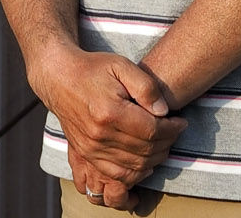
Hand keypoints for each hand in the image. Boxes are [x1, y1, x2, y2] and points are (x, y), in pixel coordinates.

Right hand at [33, 47, 185, 202]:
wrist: (58, 78)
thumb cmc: (92, 69)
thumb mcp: (121, 65)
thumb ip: (146, 87)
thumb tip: (164, 112)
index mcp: (109, 111)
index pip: (152, 130)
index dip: (172, 129)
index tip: (181, 121)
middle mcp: (99, 134)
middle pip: (145, 150)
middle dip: (167, 143)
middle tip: (174, 131)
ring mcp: (91, 147)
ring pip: (134, 166)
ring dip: (155, 158)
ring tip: (163, 143)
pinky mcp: (87, 154)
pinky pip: (117, 174)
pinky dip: (136, 172)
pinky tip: (146, 161)